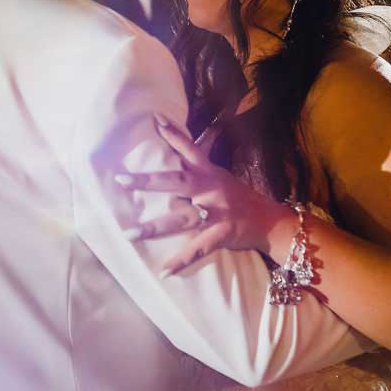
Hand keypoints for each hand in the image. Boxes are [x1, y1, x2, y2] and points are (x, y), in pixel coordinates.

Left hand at [116, 115, 295, 276]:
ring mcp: (216, 212)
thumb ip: (198, 162)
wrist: (270, 221)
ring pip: (181, 219)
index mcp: (209, 173)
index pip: (189, 148)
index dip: (173, 134)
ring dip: (154, 228)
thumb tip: (180, 140)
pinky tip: (163, 270)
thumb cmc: (238, 197)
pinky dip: (181, 260)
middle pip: (176, 181)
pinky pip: (198, 248)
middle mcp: (210, 189)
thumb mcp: (219, 175)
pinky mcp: (223, 234)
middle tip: (120, 179)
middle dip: (147, 181)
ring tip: (129, 234)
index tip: (154, 119)